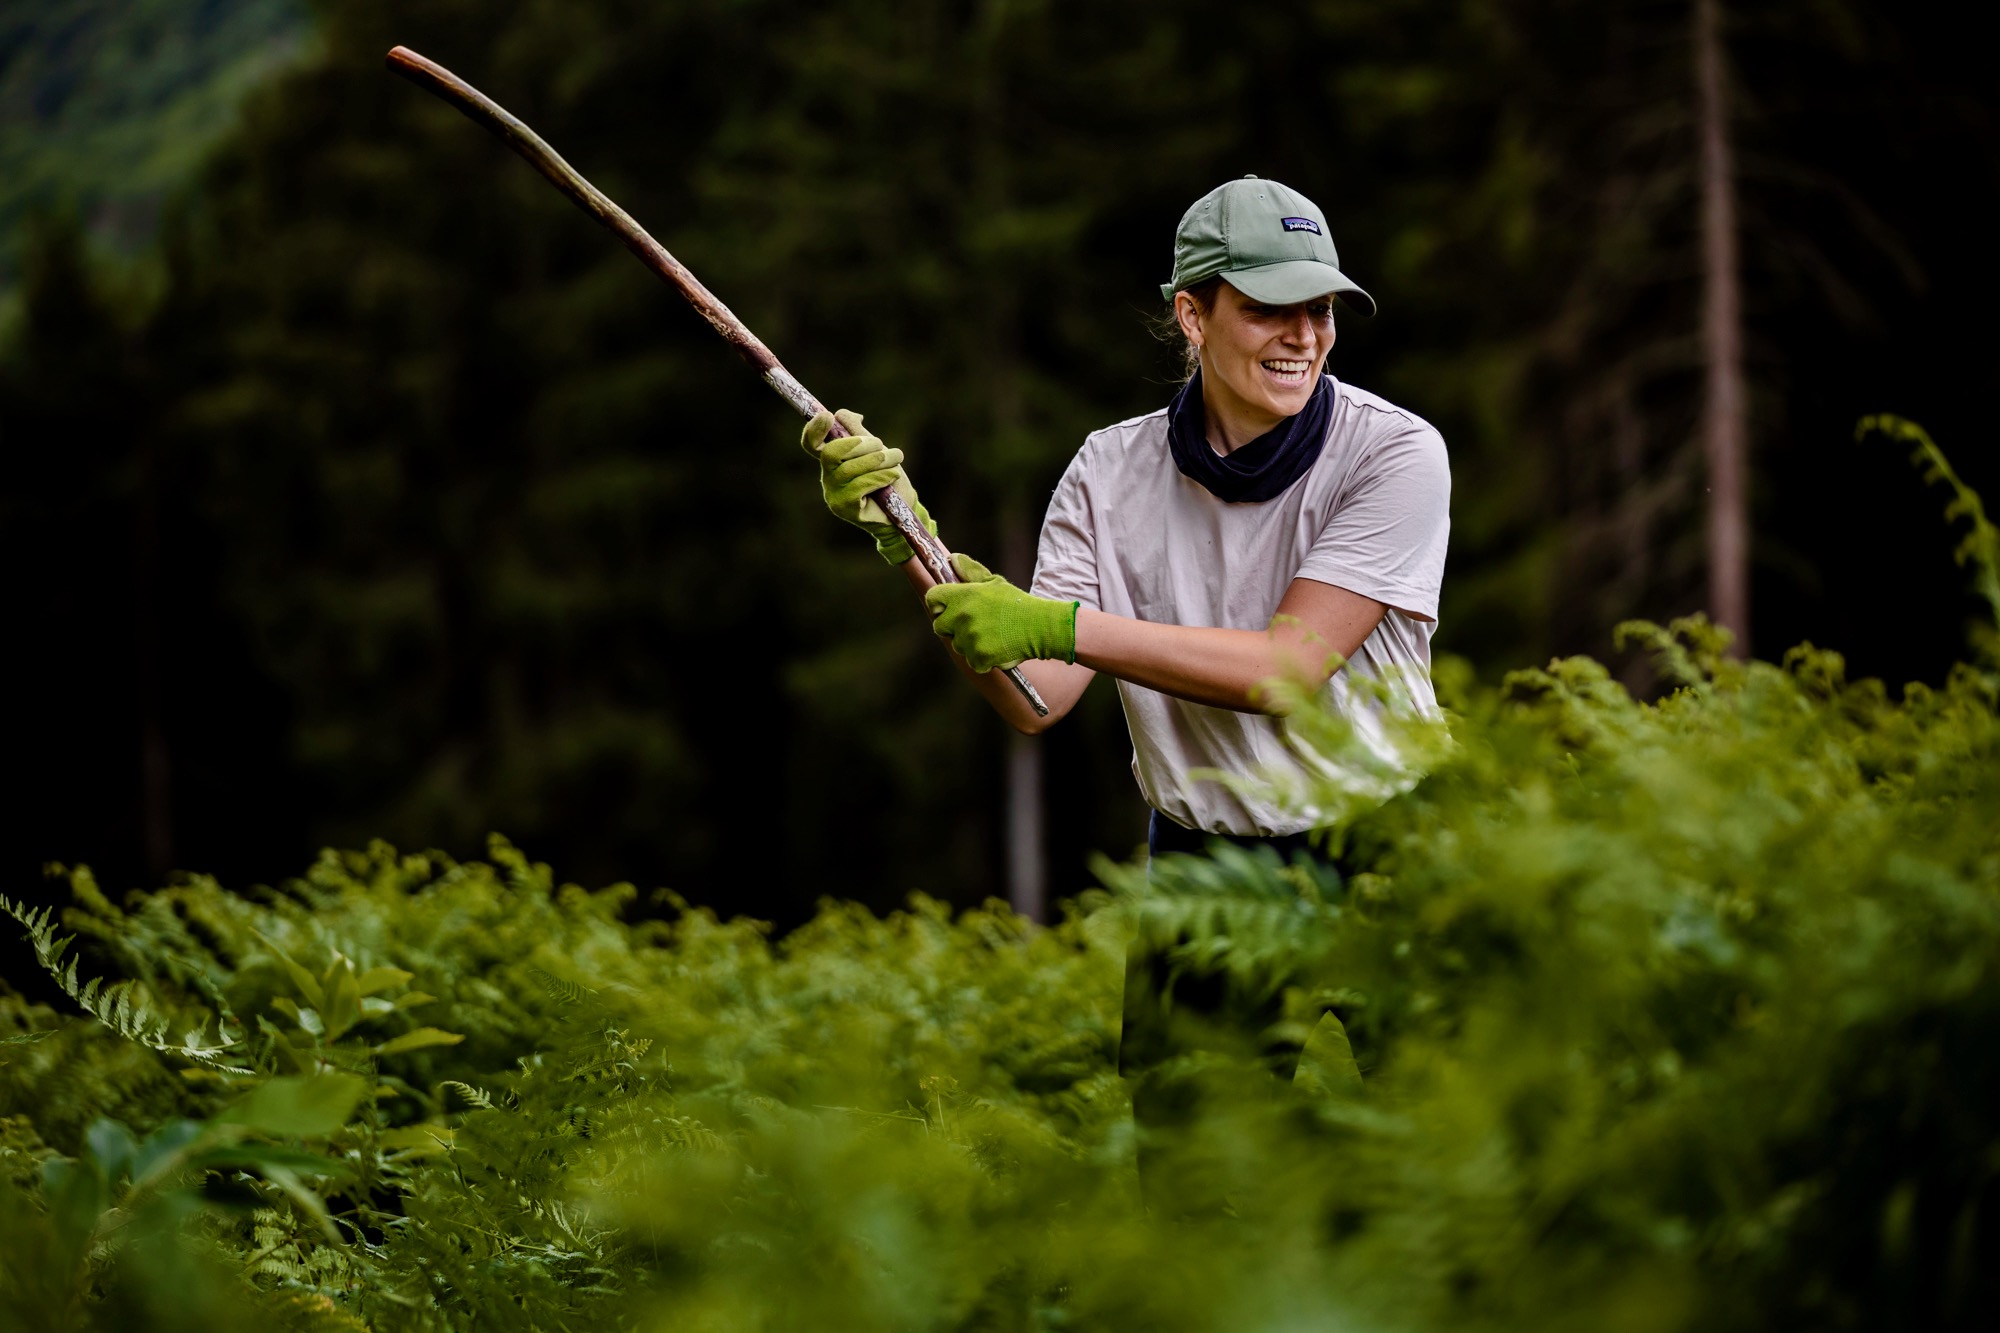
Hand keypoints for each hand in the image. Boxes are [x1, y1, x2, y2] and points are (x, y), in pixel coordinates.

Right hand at [801, 408, 935, 564]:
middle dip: (858, 444)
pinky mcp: (845, 508)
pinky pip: (859, 486)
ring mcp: (834, 495)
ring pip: (849, 469)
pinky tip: (893, 475)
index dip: (814, 429)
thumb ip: (857, 431)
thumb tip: (841, 414)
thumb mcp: (875, 450)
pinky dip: (879, 476)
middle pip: (831, 453)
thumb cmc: (888, 479)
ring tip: (896, 457)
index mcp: (831, 461)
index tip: (828, 417)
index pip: (812, 444)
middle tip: (880, 444)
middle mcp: (827, 477)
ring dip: (877, 459)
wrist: (903, 510)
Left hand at [922, 554, 1077, 672]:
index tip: (947, 609)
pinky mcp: (979, 657)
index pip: (932, 598)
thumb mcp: (994, 583)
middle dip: (952, 628)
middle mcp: (962, 616)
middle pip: (939, 627)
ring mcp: (969, 638)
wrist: (1041, 626)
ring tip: (991, 637)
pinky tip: (997, 650)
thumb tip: (953, 558)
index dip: (938, 605)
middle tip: (973, 626)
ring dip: (970, 645)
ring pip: (957, 646)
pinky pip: (972, 662)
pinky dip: (983, 660)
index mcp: (963, 595)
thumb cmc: (1017, 604)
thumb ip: (971, 572)